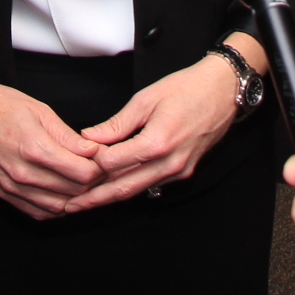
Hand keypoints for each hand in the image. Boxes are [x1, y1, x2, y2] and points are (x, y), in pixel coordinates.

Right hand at [0, 46, 103, 219]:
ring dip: (75, 197)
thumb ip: (68, 136)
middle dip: (92, 182)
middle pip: (74, 192)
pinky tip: (62, 193)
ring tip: (82, 181)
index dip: (100, 167)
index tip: (104, 158)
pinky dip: (55, 207)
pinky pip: (38, 213)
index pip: (83, 174)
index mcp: (35, 149)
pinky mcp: (4, 194)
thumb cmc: (0, 105)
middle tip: (99, 169)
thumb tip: (93, 151)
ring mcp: (12, 187)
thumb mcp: (40, 111)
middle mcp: (23, 174)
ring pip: (58, 207)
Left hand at [63, 53, 247, 210]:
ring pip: (137, 191)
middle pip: (123, 188)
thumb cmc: (186, 88)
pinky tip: (113, 189)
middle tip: (70, 206)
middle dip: (94, 199)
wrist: (224, 91)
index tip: (74, 160)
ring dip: (110, 198)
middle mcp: (169, 164)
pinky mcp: (184, 172)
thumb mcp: (146, 99)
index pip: (113, 163)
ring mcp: (178, 171)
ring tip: (85, 203)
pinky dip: (130, 188)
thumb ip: (117, 124)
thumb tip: (89, 137)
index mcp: (157, 143)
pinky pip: (151, 185)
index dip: (91, 162)